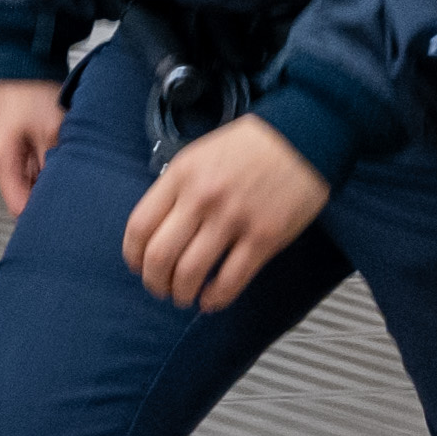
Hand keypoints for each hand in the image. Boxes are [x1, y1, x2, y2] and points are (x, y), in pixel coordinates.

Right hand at [0, 78, 63, 213]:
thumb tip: (62, 190)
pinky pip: (29, 162)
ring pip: (28, 177)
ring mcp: (4, 148)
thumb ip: (54, 165)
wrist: (25, 62)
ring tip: (67, 171)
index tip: (57, 219)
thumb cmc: (34, 90)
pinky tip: (60, 158)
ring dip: (46, 177)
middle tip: (69, 195)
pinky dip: (44, 164)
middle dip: (45, 194)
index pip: (17, 204)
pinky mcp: (12, 140)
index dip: (38, 214)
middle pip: (22, 191)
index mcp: (1, 157)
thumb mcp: (52, 132)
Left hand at [121, 114, 328, 311]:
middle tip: (161, 288)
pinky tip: (211, 300)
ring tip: (185, 296)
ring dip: (182, 293)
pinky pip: (230, 280)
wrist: (304, 135)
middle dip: (155, 282)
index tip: (138, 266)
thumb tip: (159, 228)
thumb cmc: (251, 146)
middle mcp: (202, 198)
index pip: (140, 226)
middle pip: (159, 256)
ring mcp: (233, 219)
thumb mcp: (200, 154)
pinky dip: (215, 298)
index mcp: (181, 175)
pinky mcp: (264, 237)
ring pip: (190, 273)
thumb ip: (177, 188)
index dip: (133, 255)